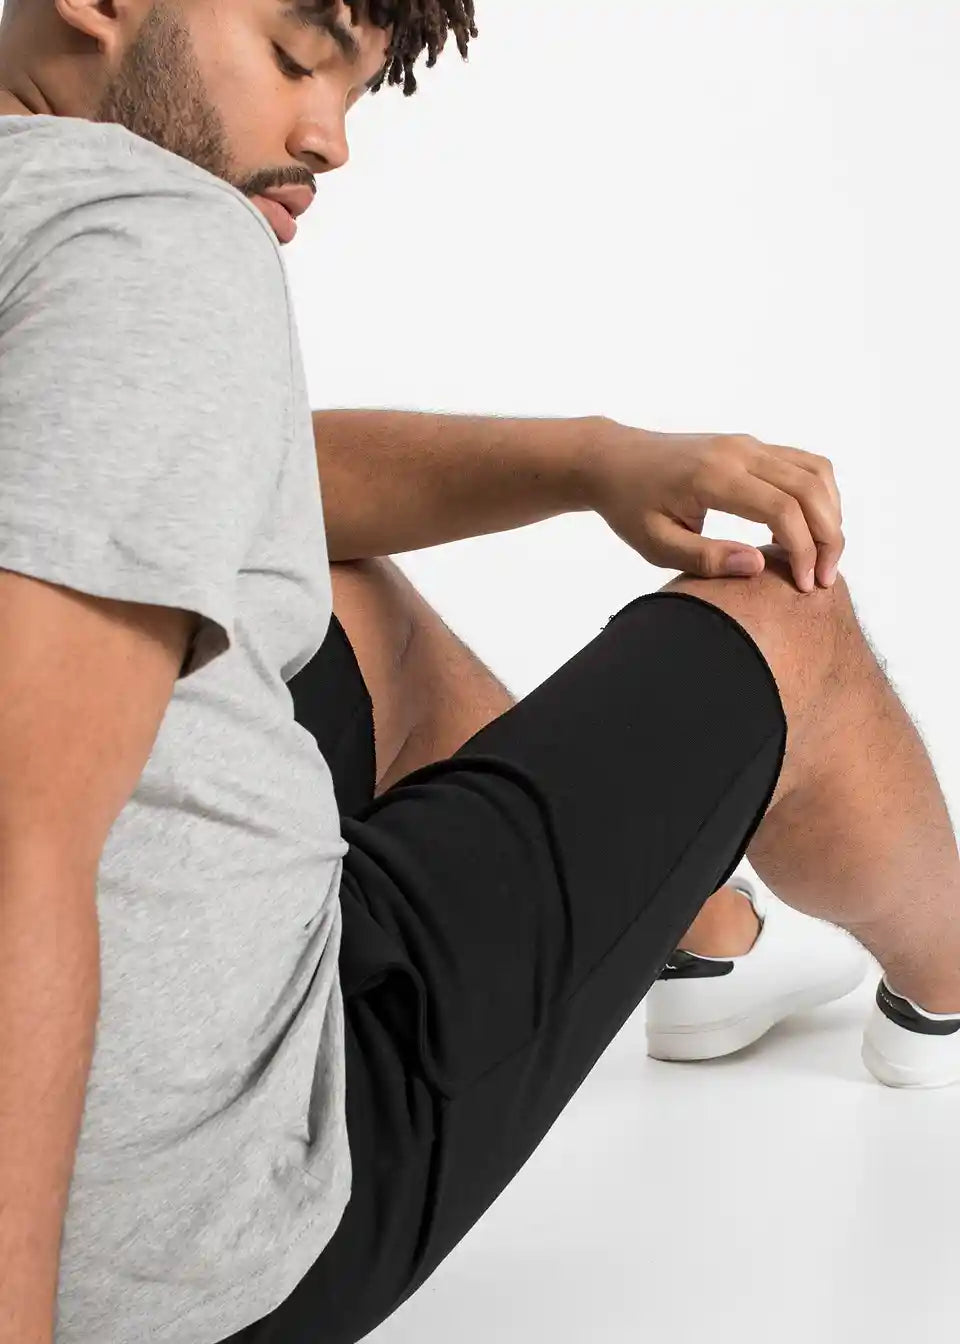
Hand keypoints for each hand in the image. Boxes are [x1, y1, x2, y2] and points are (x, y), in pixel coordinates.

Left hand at [586, 421, 843, 591]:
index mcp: (714, 477)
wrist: (613, 460)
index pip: (781, 508)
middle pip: (809, 487)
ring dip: (830, 514)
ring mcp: (747, 443)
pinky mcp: (751, 446)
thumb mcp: (656, 544)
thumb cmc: (630, 506)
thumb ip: (706, 558)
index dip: (803, 549)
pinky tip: (808, 531)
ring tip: (823, 558)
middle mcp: (738, 452)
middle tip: (826, 579)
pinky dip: (819, 496)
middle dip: (828, 536)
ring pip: (816, 470)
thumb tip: (758, 567)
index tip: (807, 585)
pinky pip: (803, 463)